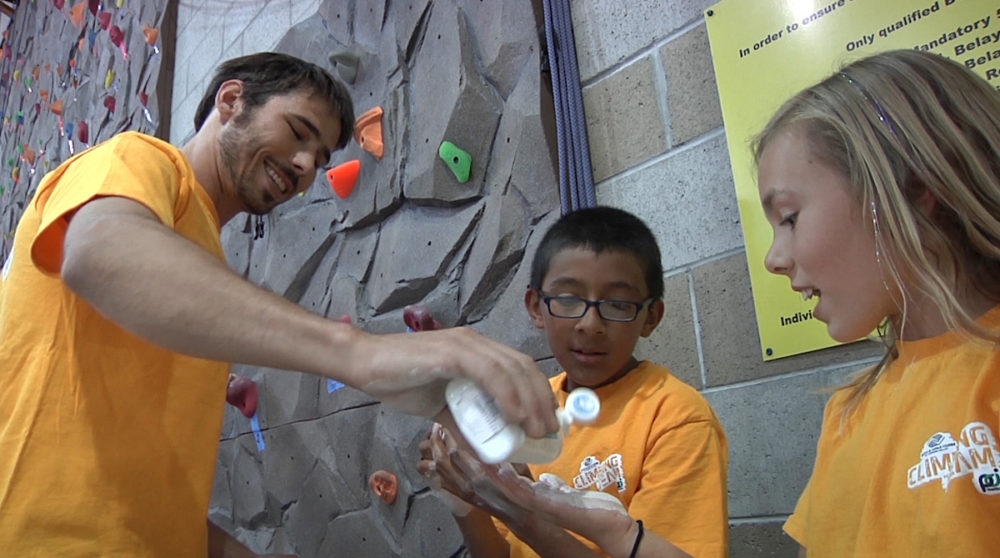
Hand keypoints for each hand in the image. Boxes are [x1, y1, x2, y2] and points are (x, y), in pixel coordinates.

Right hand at [351, 327, 557, 437]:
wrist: (364, 365)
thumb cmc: (398, 381)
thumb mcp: (440, 409)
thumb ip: (464, 425)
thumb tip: (486, 451)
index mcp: (476, 351)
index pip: (519, 367)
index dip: (538, 393)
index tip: (547, 421)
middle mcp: (475, 342)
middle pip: (523, 366)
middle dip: (541, 399)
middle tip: (549, 431)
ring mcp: (465, 345)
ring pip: (511, 369)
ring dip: (529, 401)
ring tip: (537, 430)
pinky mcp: (451, 352)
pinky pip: (489, 373)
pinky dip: (506, 394)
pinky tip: (515, 416)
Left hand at [418, 423, 532, 522]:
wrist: (521, 516)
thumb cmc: (523, 494)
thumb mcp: (517, 472)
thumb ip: (504, 461)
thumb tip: (494, 446)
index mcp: (482, 478)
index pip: (456, 455)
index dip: (449, 437)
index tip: (448, 424)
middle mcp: (469, 486)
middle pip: (442, 461)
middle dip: (437, 442)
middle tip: (437, 427)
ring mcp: (465, 492)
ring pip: (439, 472)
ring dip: (433, 454)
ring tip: (433, 440)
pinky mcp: (464, 497)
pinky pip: (443, 483)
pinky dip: (434, 471)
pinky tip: (432, 462)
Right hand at [492, 471, 633, 550]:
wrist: (615, 529)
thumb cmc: (597, 513)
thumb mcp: (573, 496)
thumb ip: (557, 489)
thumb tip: (545, 479)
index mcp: (543, 502)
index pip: (514, 488)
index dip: (496, 475)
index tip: (480, 459)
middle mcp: (539, 507)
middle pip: (506, 490)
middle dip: (487, 475)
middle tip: (467, 456)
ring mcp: (544, 509)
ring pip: (513, 492)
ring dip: (495, 477)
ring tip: (479, 461)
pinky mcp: (553, 508)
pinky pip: (529, 496)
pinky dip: (514, 485)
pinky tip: (503, 473)